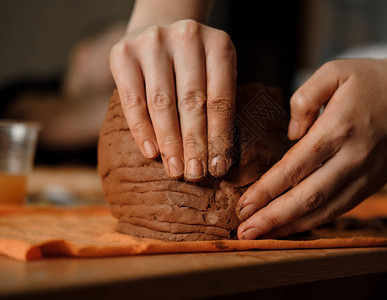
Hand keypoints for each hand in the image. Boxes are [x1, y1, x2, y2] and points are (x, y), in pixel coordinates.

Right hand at [110, 19, 235, 180]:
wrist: (158, 31)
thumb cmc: (192, 65)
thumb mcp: (214, 74)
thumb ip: (217, 104)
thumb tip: (220, 159)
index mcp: (219, 45)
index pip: (221, 98)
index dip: (220, 136)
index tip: (219, 167)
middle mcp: (187, 37)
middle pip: (192, 102)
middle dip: (194, 143)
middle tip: (195, 174)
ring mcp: (153, 41)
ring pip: (162, 103)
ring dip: (169, 142)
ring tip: (175, 169)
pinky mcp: (124, 52)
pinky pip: (133, 100)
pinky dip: (142, 129)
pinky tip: (151, 152)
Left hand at [235, 57, 386, 239]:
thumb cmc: (371, 80)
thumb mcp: (334, 71)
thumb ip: (304, 98)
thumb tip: (291, 134)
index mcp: (338, 129)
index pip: (294, 167)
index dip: (266, 189)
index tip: (243, 204)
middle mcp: (353, 158)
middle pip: (307, 196)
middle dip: (273, 218)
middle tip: (245, 232)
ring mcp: (365, 175)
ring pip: (325, 209)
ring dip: (292, 226)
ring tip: (263, 237)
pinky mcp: (373, 183)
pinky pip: (341, 208)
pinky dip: (316, 221)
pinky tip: (294, 226)